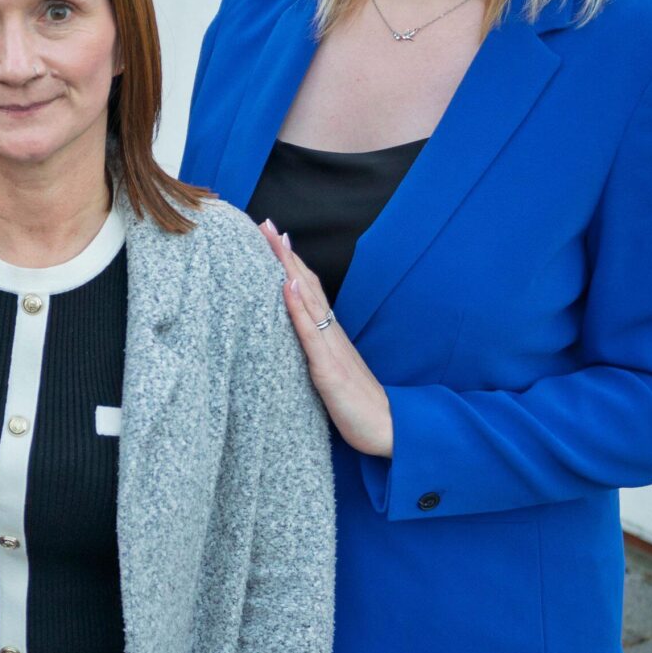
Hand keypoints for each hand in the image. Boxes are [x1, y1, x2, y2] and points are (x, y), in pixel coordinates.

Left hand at [258, 219, 392, 456]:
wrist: (386, 429)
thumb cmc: (355, 404)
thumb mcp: (330, 372)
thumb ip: (315, 350)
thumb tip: (295, 331)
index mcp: (329, 334)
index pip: (306, 290)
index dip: (289, 262)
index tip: (271, 236)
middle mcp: (330, 333)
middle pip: (305, 284)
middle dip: (284, 253)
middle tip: (265, 223)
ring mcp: (330, 348)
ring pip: (307, 299)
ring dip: (289, 268)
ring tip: (273, 239)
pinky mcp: (328, 368)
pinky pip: (311, 333)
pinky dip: (298, 307)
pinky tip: (287, 285)